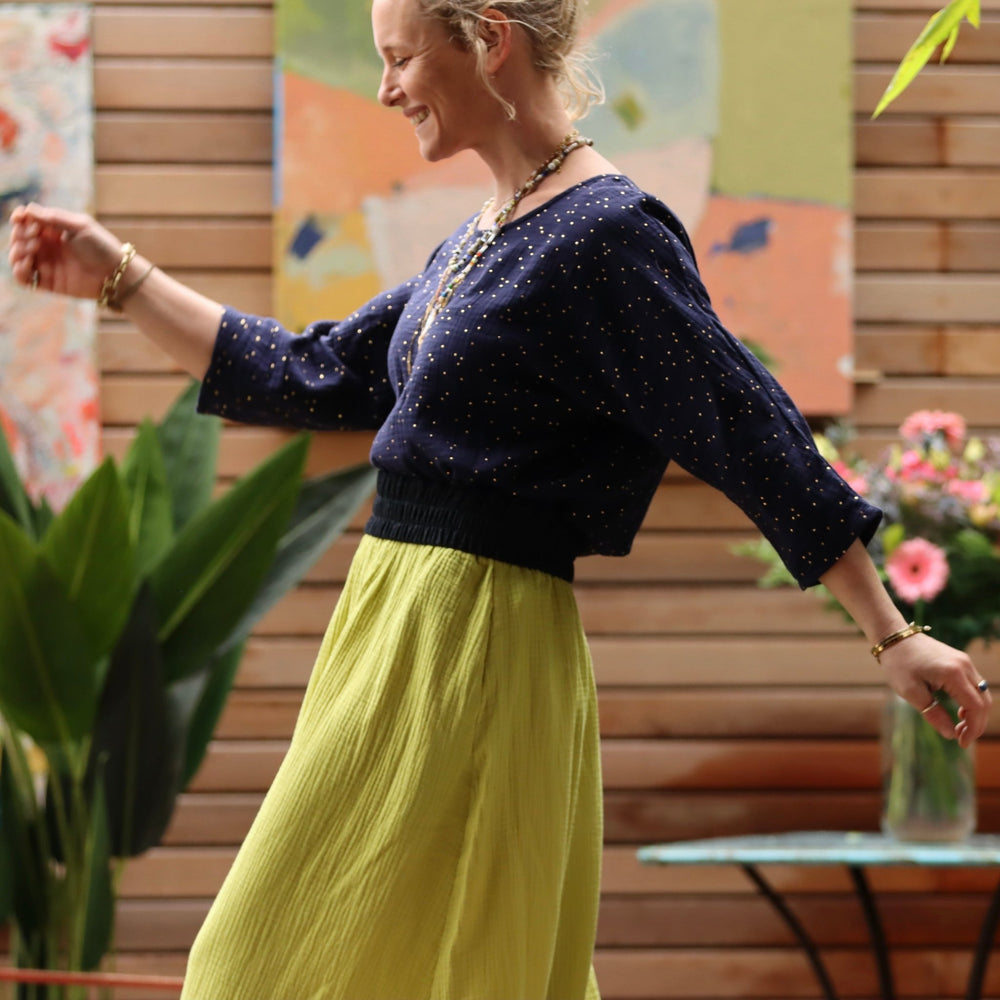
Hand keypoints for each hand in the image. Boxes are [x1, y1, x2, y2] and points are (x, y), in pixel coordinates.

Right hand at [7, 203, 123, 300]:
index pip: (27, 221)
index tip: (21, 219)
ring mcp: (47, 264)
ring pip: (18, 257)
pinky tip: (26, 265)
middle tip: (35, 238)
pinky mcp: (49, 282)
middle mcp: (48, 246)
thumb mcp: (80, 226)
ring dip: (16, 251)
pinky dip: (19, 271)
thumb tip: (27, 210)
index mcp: (54, 230)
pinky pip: (25, 279)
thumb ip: (54, 218)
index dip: (20, 219)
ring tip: (31, 251)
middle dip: (20, 235)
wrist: (116, 275)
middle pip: (19, 238)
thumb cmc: (102, 247)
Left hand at [879, 632, 990, 747]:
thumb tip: (950, 735)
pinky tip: (960, 712)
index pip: (976, 707)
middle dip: (977, 723)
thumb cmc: (899, 663)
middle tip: (961, 739)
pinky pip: (974, 685)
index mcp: (953, 673)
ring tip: (959, 727)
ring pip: (982, 693)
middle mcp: (964, 665)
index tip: (961, 743)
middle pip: (984, 701)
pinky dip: (972, 701)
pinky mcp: (960, 661)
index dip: (973, 728)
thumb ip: (932, 713)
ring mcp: (964, 661)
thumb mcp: (910, 692)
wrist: (894, 637)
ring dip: (975, 713)